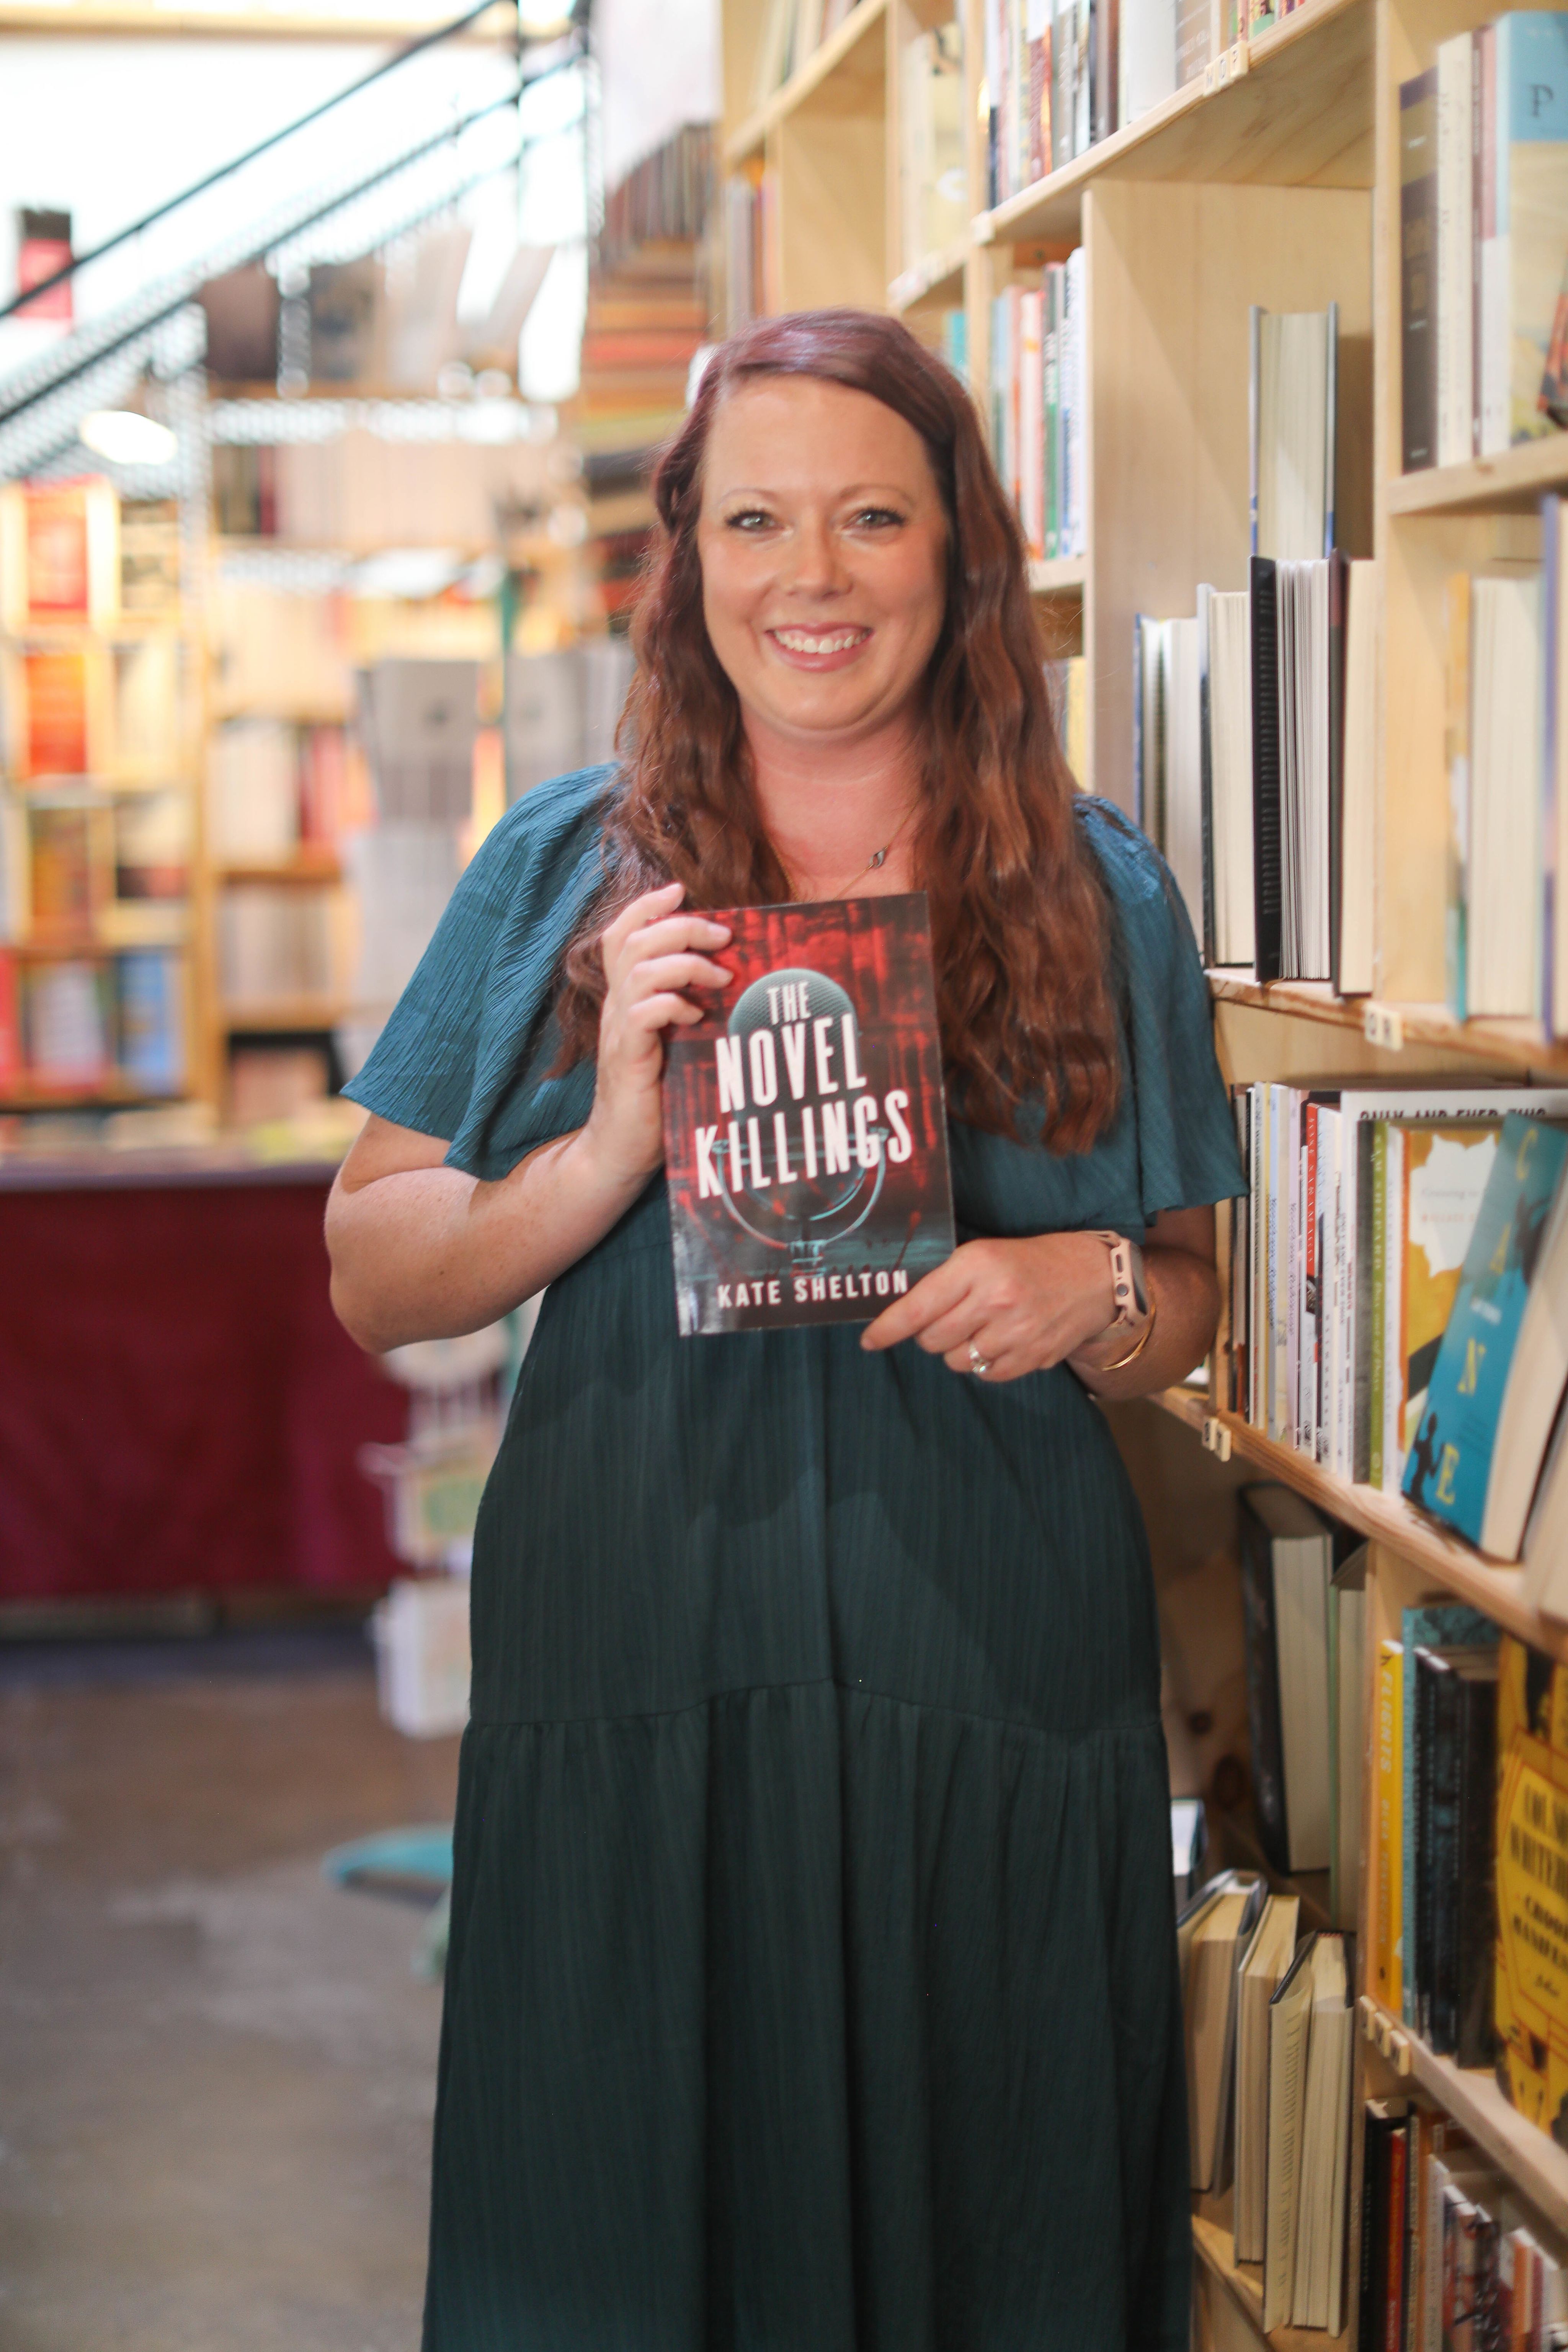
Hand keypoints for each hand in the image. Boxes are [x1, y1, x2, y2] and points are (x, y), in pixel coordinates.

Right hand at [580, 881, 732, 1190]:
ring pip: (640, 969)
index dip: (646, 906)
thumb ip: (687, 1008)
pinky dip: (673, 1005)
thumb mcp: (674, 1042)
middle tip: (724, 936)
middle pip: (634, 941)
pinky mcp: (628, 1057)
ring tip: (720, 977)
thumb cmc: (656, 1096)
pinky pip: (644, 1013)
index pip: (622, 935)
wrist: (621, 1149)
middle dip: (681, 927)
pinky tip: (696, 1016)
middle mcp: (616, 1007)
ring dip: (685, 963)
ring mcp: (619, 1031)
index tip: (679, 890)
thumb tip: (732, 980)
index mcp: (625, 998)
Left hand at [860, 1231, 1116, 1382]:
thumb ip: (947, 1281)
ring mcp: (1015, 1332)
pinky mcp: (1032, 1357)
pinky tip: (999, 1341)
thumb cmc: (1031, 1261)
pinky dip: (983, 1363)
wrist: (1094, 1277)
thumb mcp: (986, 1254)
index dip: (887, 1328)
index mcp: (977, 1265)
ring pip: (955, 1361)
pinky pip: (985, 1375)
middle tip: (948, 1319)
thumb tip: (904, 1313)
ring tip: (979, 1327)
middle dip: (929, 1334)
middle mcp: (995, 1300)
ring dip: (957, 1349)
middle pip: (932, 1339)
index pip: (918, 1307)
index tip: (869, 1340)